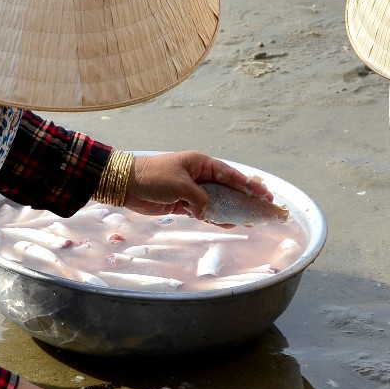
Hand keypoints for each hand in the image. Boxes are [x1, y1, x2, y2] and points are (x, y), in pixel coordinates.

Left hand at [124, 151, 272, 217]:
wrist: (126, 185)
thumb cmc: (154, 177)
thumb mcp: (181, 185)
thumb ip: (200, 199)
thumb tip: (209, 212)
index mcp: (201, 164)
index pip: (230, 174)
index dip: (248, 184)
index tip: (263, 193)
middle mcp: (199, 176)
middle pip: (227, 188)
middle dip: (243, 198)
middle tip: (262, 208)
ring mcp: (191, 191)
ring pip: (216, 202)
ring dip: (230, 210)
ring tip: (248, 220)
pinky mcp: (182, 204)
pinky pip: (203, 211)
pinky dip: (214, 218)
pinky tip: (226, 224)